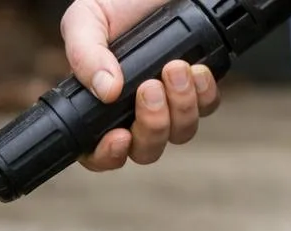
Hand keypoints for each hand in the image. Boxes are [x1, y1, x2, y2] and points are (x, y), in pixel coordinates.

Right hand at [61, 0, 220, 171]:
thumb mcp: (86, 19)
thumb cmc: (117, 2)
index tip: (119, 137)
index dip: (108, 156)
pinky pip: (206, 108)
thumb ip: (84, 54)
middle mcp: (133, 113)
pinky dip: (203, 93)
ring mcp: (168, 104)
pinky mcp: (196, 89)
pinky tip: (196, 69)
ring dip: (180, 107)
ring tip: (175, 68)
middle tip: (149, 88)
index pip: (98, 153)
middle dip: (152, 126)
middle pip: (145, 150)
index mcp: (98, 105)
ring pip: (179, 133)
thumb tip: (105, 91)